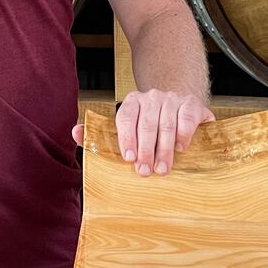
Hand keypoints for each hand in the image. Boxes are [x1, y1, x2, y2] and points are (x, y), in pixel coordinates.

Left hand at [73, 89, 214, 176]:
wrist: (179, 107)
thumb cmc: (150, 124)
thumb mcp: (126, 128)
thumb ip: (99, 132)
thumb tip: (75, 132)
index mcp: (132, 101)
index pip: (125, 117)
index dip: (126, 138)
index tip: (128, 158)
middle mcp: (151, 97)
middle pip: (147, 124)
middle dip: (146, 150)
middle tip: (145, 171)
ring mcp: (172, 98)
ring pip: (167, 124)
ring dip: (165, 149)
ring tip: (162, 169)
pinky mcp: (192, 103)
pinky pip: (187, 117)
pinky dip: (184, 134)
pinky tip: (182, 149)